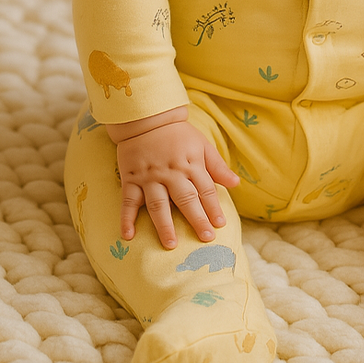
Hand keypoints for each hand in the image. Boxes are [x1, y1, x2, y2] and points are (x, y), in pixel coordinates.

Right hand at [113, 116, 238, 248]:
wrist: (146, 118)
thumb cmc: (178, 134)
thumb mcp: (202, 144)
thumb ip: (217, 166)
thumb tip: (236, 184)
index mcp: (191, 164)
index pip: (205, 190)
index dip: (213, 207)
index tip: (220, 224)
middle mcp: (171, 172)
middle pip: (186, 199)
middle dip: (197, 219)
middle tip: (206, 238)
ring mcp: (150, 176)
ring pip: (158, 204)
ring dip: (164, 225)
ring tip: (171, 244)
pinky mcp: (131, 178)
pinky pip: (128, 201)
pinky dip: (127, 219)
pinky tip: (128, 235)